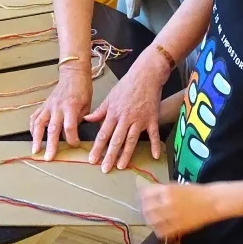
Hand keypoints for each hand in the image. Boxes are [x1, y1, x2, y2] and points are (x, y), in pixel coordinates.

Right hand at [30, 68, 91, 160]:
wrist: (73, 74)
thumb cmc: (82, 89)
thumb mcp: (87, 104)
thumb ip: (79, 119)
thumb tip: (73, 132)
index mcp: (71, 106)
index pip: (70, 127)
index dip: (72, 139)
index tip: (75, 144)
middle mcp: (57, 107)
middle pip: (53, 128)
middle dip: (51, 144)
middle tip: (49, 157)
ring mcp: (48, 106)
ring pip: (39, 123)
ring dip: (36, 138)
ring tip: (35, 150)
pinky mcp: (43, 105)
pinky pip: (35, 117)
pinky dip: (32, 127)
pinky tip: (33, 136)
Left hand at [84, 51, 168, 172]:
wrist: (145, 75)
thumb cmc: (127, 85)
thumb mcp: (110, 96)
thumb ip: (100, 111)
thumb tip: (87, 119)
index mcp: (113, 113)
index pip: (103, 133)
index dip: (97, 147)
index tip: (92, 160)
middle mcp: (125, 118)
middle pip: (116, 140)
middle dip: (110, 155)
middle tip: (105, 169)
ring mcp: (139, 119)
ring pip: (131, 139)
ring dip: (126, 154)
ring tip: (122, 166)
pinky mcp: (152, 118)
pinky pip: (153, 134)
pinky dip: (155, 145)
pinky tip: (155, 156)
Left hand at [140, 183, 217, 237]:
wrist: (210, 201)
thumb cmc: (194, 191)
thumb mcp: (176, 185)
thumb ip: (163, 190)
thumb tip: (150, 192)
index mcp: (167, 190)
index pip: (146, 193)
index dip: (142, 195)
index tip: (141, 196)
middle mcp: (167, 203)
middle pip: (147, 207)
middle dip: (144, 207)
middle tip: (144, 208)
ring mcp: (172, 216)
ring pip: (152, 220)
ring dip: (149, 219)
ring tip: (150, 218)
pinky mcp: (177, 227)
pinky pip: (162, 231)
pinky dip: (158, 229)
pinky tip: (159, 227)